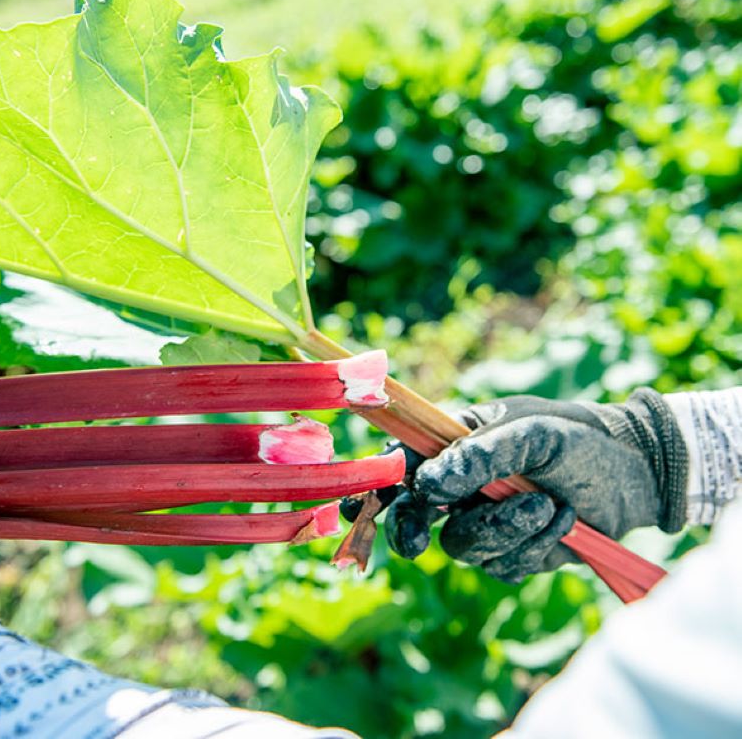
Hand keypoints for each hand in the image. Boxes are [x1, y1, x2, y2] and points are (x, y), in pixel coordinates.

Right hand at [346, 390, 688, 582]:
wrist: (640, 473)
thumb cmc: (581, 438)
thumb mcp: (533, 434)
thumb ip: (479, 455)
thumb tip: (427, 484)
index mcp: (455, 445)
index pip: (401, 466)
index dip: (374, 488)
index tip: (359, 510)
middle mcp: (462, 486)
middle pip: (413, 518)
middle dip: (410, 530)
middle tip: (414, 542)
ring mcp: (486, 522)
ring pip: (463, 547)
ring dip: (505, 530)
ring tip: (548, 507)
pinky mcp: (515, 553)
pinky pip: (503, 566)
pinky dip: (535, 546)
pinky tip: (564, 522)